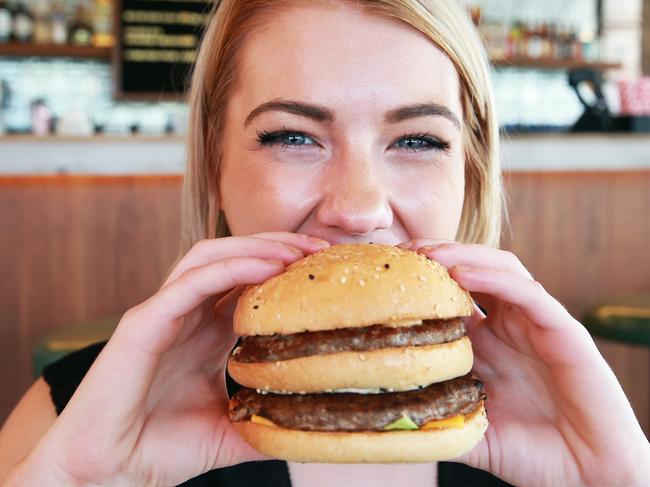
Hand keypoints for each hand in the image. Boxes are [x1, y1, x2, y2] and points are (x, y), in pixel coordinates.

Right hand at [24, 233, 328, 486]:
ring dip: (255, 247)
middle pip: (234, 257)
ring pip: (210, 257)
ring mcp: (164, 313)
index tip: (326, 268)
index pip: (249, 281)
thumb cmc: (161, 450)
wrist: (107, 473)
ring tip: (296, 251)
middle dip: (278, 245)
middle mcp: (188, 315)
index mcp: (208, 332)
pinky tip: (265, 266)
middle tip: (321, 249)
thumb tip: (309, 428)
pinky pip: (190, 282)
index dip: (286, 268)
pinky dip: (230, 267)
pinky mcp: (144, 322)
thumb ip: (266, 422)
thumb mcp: (231, 432)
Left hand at [399, 239, 649, 486]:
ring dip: (462, 256)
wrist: (588, 478)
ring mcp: (536, 324)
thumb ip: (436, 416)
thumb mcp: (469, 431)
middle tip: (401, 251)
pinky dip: (494, 278)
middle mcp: (509, 325)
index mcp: (486, 342)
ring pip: (500, 269)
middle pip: (472, 270)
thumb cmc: (531, 455)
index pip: (450, 294)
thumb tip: (386, 416)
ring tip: (428, 254)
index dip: (420, 279)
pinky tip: (462, 274)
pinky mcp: (564, 331)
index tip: (384, 273)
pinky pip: (528, 294)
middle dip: (436, 255)